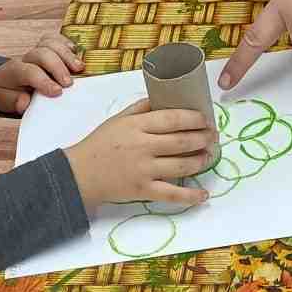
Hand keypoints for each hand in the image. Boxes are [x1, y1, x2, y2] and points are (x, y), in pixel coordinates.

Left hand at [0, 32, 85, 114]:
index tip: (57, 92)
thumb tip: (25, 102)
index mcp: (14, 72)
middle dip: (58, 67)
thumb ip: (13, 102)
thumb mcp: (3, 101)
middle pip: (42, 54)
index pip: (29, 72)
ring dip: (67, 55)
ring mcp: (37, 51)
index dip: (44, 81)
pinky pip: (55, 38)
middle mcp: (26, 58)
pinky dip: (67, 43)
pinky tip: (76, 52)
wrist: (3, 80)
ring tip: (79, 68)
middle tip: (69, 83)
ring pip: (50, 43)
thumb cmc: (7, 92)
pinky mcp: (46, 49)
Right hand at [64, 97, 215, 209]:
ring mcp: (144, 170)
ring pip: (181, 165)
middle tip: (213, 136)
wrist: (78, 174)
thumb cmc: (100, 144)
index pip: (172, 118)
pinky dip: (190, 196)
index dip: (194, 118)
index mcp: (136, 126)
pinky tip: (204, 194)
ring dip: (201, 161)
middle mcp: (142, 146)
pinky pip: (172, 195)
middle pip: (181, 141)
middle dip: (203, 138)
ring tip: (208, 156)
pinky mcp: (143, 191)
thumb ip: (142, 107)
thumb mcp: (118, 119)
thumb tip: (166, 96)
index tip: (205, 118)